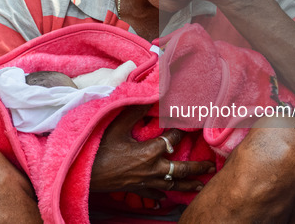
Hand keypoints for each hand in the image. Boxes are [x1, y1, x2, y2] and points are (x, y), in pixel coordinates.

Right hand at [90, 105, 214, 199]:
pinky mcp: (135, 189)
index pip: (173, 140)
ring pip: (171, 185)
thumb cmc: (99, 148)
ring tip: (200, 186)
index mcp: (150, 152)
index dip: (182, 132)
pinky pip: (152, 195)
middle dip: (196, 168)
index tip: (189, 126)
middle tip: (210, 167)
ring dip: (187, 185)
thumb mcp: (117, 125)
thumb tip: (150, 94)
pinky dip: (160, 197)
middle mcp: (152, 169)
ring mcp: (144, 182)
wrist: (83, 174)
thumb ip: (135, 109)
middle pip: (181, 169)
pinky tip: (165, 200)